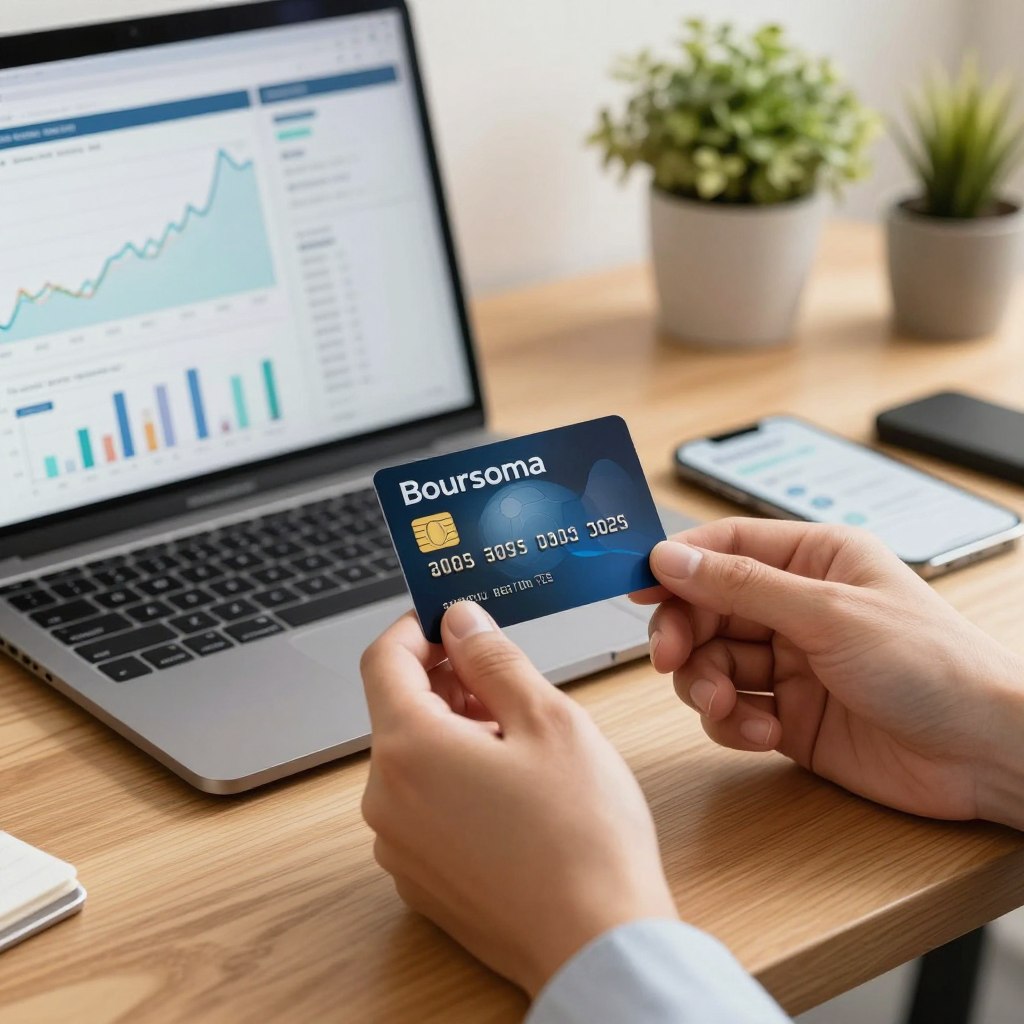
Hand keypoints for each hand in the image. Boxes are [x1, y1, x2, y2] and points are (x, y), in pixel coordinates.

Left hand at [360, 603, 677, 995]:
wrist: (597, 945)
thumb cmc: (583, 836)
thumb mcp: (547, 719)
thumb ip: (493, 659)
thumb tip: (460, 621)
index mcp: (408, 749)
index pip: (383, 660)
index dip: (417, 629)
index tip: (452, 620)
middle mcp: (385, 800)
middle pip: (400, 711)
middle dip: (449, 684)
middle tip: (509, 681)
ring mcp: (398, 846)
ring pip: (414, 759)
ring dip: (456, 732)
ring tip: (523, 741)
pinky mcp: (419, 879)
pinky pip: (423, 806)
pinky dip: (454, 780)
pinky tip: (512, 791)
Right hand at [633, 518, 1023, 829]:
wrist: (986, 754)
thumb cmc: (935, 666)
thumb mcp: (828, 614)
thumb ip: (742, 586)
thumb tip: (672, 558)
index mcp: (814, 559)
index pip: (724, 547)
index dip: (675, 563)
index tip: (634, 584)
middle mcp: (797, 607)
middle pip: (706, 607)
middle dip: (683, 633)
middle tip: (669, 658)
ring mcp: (792, 662)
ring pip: (711, 661)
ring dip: (706, 685)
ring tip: (727, 705)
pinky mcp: (789, 714)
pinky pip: (732, 710)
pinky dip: (733, 723)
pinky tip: (761, 734)